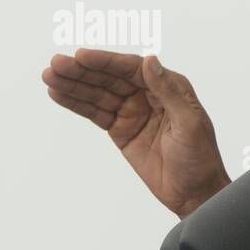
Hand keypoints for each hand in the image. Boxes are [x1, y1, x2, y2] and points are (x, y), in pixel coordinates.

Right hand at [42, 49, 231, 218]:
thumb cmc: (200, 158)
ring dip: (74, 84)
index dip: (106, 61)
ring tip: (49, 76)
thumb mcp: (189, 123)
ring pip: (99, 93)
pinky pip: (96, 112)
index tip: (80, 56)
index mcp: (170, 88)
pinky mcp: (121, 129)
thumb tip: (150, 61)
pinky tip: (58, 93)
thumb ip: (168, 92)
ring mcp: (133, 111)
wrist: (195, 193)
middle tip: (56, 64)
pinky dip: (76, 103)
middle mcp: (149, 95)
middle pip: (111, 78)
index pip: (133, 69)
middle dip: (83, 70)